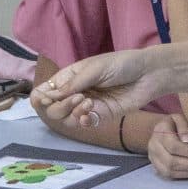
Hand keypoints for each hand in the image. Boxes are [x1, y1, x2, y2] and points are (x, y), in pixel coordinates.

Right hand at [36, 48, 183, 129]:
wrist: (148, 74)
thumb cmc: (121, 64)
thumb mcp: (94, 69)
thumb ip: (72, 84)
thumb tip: (48, 97)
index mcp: (69, 77)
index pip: (45, 91)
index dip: (39, 99)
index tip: (42, 101)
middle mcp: (74, 93)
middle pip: (52, 109)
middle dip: (58, 106)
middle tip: (77, 98)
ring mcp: (87, 106)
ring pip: (66, 119)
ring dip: (72, 113)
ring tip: (88, 103)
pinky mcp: (100, 116)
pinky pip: (83, 124)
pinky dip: (83, 121)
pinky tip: (90, 113)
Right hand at [148, 110, 187, 181]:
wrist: (161, 131)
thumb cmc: (175, 124)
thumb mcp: (180, 118)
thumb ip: (184, 127)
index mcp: (159, 132)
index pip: (174, 146)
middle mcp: (153, 147)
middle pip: (172, 162)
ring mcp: (154, 159)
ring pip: (170, 172)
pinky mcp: (157, 168)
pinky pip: (171, 176)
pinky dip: (186, 176)